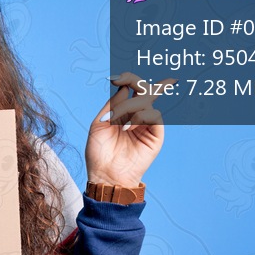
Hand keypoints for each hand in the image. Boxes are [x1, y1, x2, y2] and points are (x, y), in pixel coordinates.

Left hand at [85, 72, 170, 186]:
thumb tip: (124, 87)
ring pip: (146, 100)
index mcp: (122, 112)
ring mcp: (147, 124)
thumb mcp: (98, 125)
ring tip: (117, 123)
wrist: (105, 175)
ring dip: (129, 107)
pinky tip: (127, 128)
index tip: (114, 79)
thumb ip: (112, 105)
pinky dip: (139, 117)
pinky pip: (154, 115)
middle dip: (135, 81)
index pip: (131, 89)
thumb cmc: (99, 153)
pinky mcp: (155, 135)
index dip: (126, 79)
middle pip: (144, 89)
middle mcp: (136, 116)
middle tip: (123, 81)